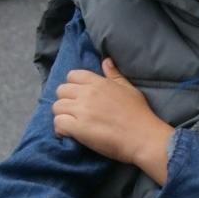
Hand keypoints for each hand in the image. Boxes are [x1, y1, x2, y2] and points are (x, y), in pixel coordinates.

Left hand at [53, 58, 172, 182]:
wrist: (142, 137)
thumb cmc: (139, 113)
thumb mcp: (129, 89)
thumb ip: (114, 75)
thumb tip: (105, 60)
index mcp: (98, 83)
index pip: (72, 75)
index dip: (72, 85)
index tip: (78, 96)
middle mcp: (87, 94)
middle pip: (61, 91)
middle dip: (65, 100)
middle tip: (74, 112)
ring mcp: (81, 110)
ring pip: (56, 107)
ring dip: (61, 115)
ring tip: (71, 124)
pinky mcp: (78, 128)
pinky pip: (58, 123)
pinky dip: (60, 129)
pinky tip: (69, 134)